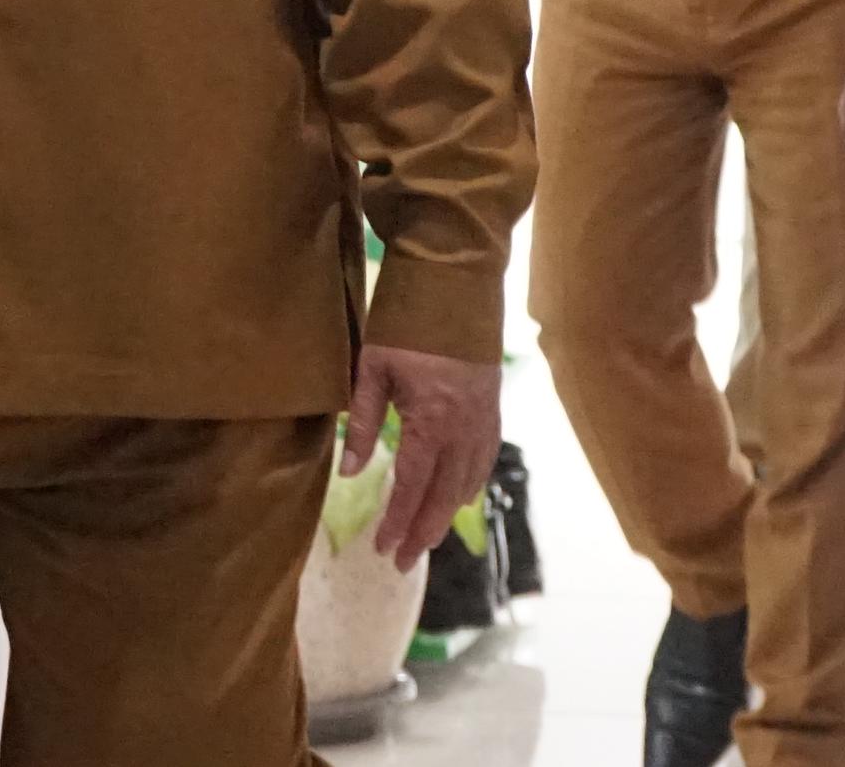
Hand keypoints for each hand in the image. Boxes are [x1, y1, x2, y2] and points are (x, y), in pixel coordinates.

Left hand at [336, 343, 501, 565]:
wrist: (457, 284)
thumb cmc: (407, 323)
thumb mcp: (373, 370)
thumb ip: (362, 423)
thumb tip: (350, 473)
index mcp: (431, 421)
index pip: (412, 487)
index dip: (397, 522)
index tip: (381, 550)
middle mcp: (464, 430)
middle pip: (443, 496)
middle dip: (422, 533)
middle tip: (401, 561)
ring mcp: (484, 421)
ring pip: (467, 483)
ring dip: (444, 515)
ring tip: (423, 538)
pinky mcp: (493, 410)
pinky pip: (484, 462)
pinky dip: (468, 486)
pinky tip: (457, 497)